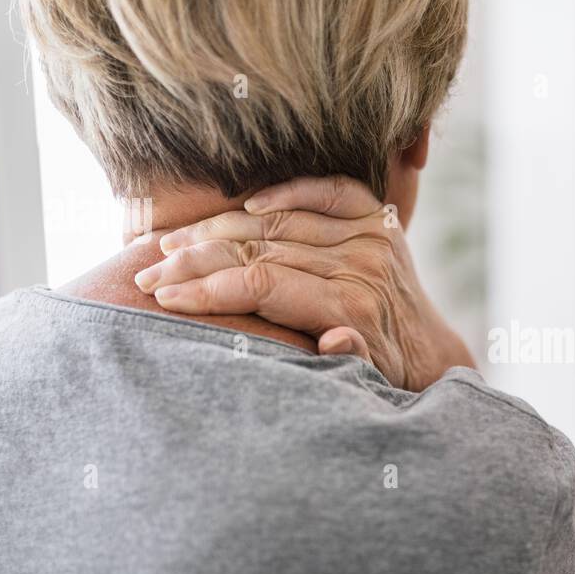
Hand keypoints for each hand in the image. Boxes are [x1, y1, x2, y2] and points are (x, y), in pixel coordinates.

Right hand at [134, 176, 474, 390]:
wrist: (428, 350)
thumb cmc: (383, 374)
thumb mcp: (367, 383)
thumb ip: (348, 361)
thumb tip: (335, 341)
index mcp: (352, 304)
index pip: (262, 284)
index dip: (208, 289)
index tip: (163, 296)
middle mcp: (362, 262)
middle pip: (260, 247)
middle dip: (196, 259)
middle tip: (147, 270)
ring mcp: (370, 234)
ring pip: (279, 218)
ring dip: (219, 227)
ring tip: (170, 242)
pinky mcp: (378, 218)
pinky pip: (327, 190)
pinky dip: (284, 192)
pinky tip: (244, 203)